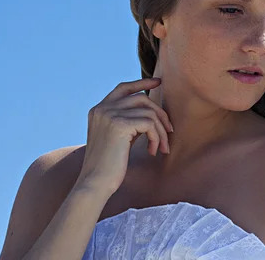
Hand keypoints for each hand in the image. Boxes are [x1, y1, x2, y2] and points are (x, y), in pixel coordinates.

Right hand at [75, 78, 172, 195]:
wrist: (95, 183)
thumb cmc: (109, 165)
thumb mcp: (117, 137)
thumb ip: (128, 120)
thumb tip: (151, 110)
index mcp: (98, 110)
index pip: (123, 88)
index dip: (142, 82)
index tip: (159, 82)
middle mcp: (102, 109)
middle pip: (141, 98)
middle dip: (160, 113)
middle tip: (170, 131)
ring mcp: (109, 115)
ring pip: (149, 113)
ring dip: (161, 131)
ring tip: (161, 147)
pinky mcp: (119, 125)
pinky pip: (150, 124)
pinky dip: (157, 138)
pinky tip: (153, 151)